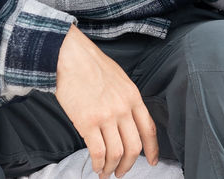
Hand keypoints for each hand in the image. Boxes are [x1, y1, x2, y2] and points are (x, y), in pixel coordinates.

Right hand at [54, 26, 158, 178]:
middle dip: (129, 165)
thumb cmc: (91, 66)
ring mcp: (106, 116)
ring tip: (106, 172)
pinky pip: (98, 152)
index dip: (152, 149)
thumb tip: (126, 122)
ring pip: (117, 153)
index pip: (149, 129)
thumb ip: (126, 100)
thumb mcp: (119, 79)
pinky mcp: (88, 122)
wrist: (70, 57)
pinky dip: (98, 164)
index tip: (151, 161)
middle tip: (122, 172)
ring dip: (112, 168)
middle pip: (134, 146)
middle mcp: (123, 108)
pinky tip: (95, 166)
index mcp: (133, 97)